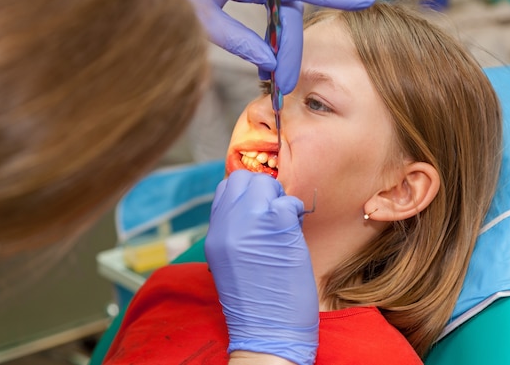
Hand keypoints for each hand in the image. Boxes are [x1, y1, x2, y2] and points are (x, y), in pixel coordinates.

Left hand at [169, 0, 374, 93]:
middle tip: (284, 85)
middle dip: (290, 49)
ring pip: (283, 10)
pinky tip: (266, 57)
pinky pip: (271, 7)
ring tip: (275, 77)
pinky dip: (272, 33)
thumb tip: (267, 62)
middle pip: (290, 11)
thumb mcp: (199, 13)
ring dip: (283, 43)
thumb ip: (234, 38)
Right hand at [205, 170, 318, 364]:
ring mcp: (251, 222)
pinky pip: (289, 201)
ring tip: (285, 224)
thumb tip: (254, 206)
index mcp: (214, 233)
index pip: (225, 188)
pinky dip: (295, 211)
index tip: (259, 207)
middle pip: (242, 179)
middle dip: (261, 190)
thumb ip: (234, 230)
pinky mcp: (278, 225)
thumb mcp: (229, 261)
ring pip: (265, 184)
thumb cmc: (255, 301)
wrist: (267, 331)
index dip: (245, 193)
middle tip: (274, 213)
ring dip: (279, 199)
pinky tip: (295, 232)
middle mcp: (227, 224)